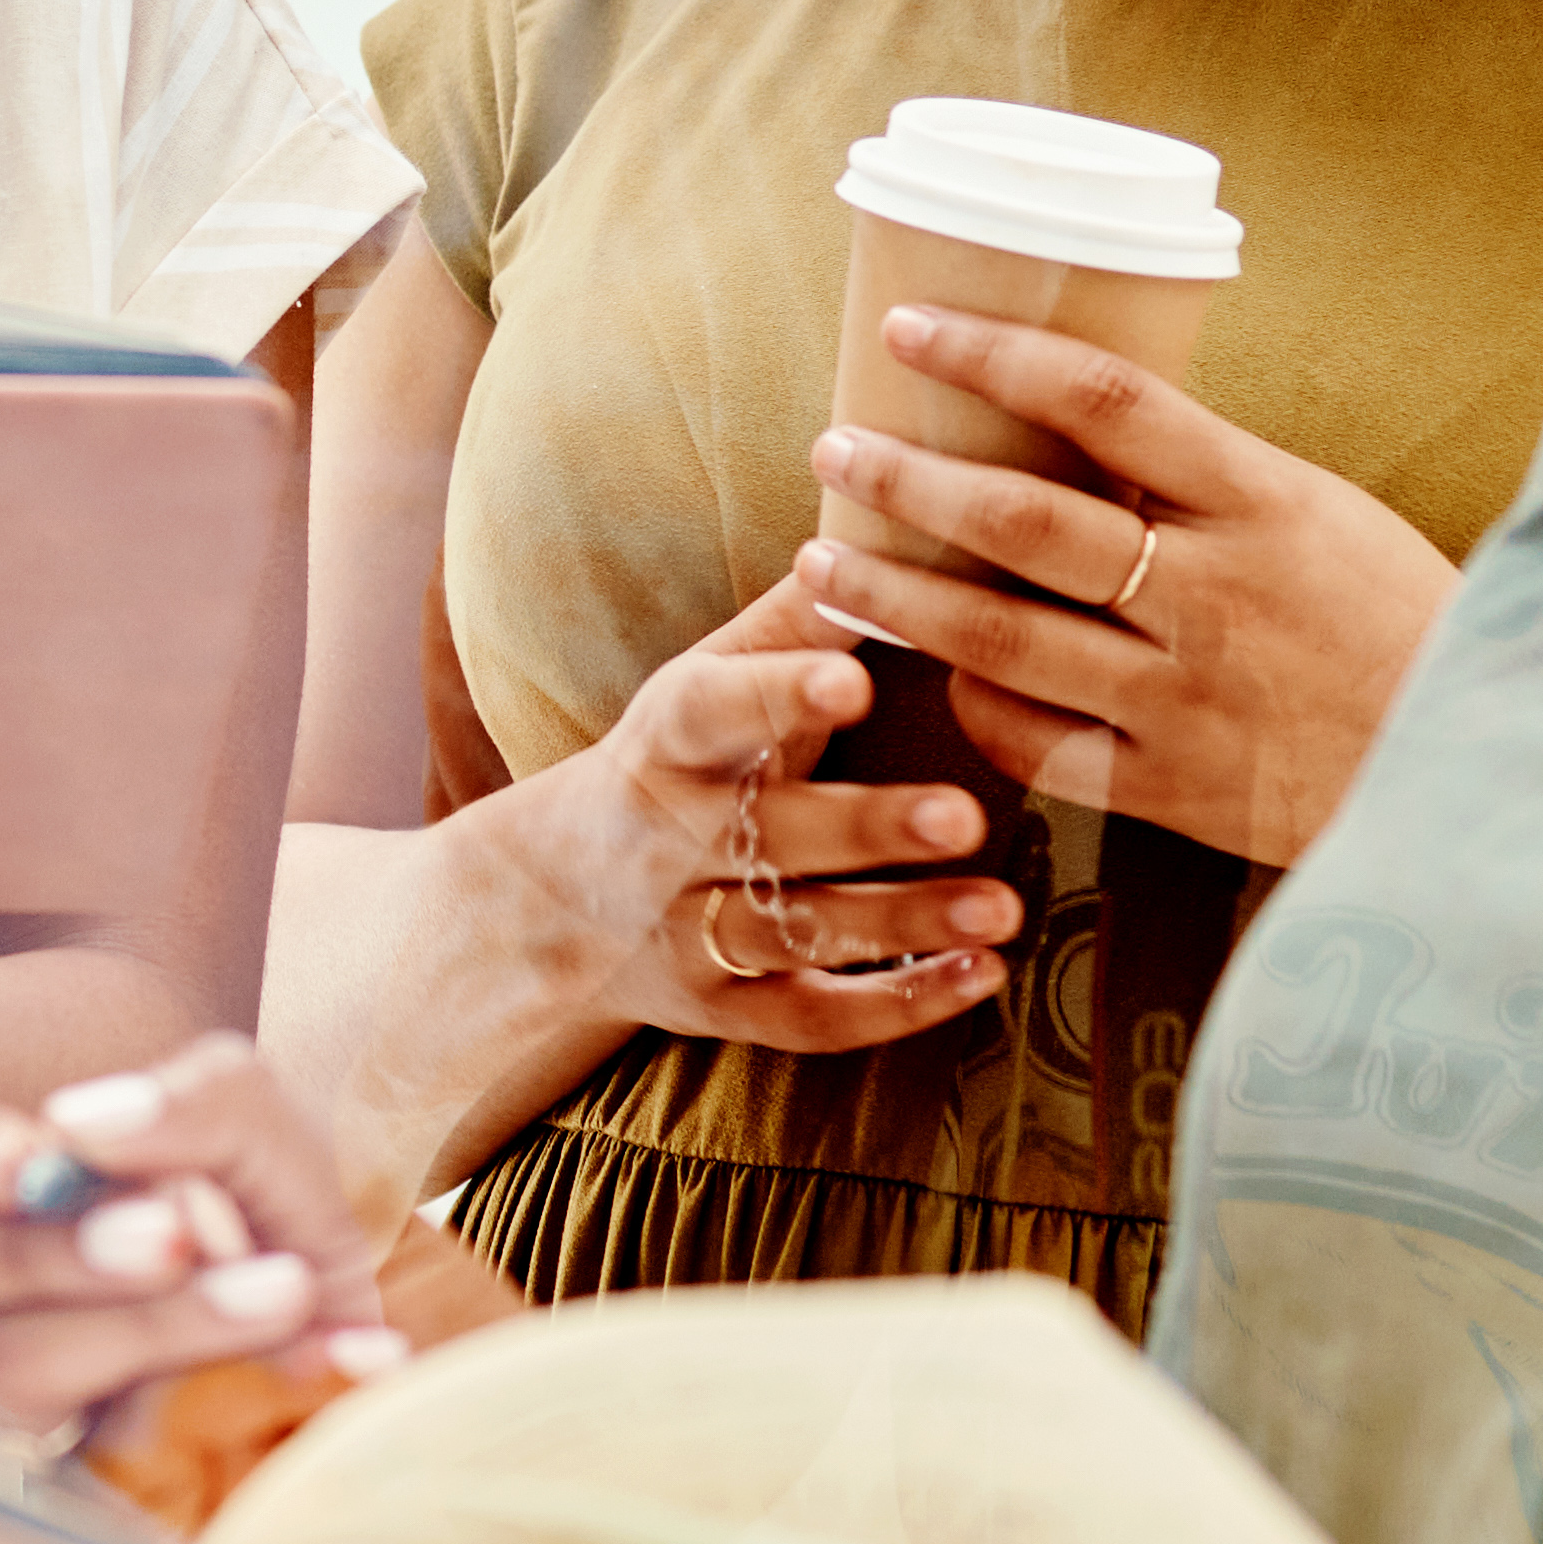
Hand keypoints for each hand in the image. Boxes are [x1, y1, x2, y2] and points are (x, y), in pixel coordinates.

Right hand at [0, 1033, 401, 1455]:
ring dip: (150, 1329)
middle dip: (55, 1254)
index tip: (21, 1170)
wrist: (318, 1299)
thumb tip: (83, 1129)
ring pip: (15, 1370)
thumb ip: (187, 1107)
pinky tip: (302, 1362)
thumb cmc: (250, 1188)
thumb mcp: (243, 1116)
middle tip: (175, 1237)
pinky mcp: (75, 1457)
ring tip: (281, 1293)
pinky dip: (202, 1406)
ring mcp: (3, 1379)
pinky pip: (101, 1451)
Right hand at [474, 585, 1018, 1055]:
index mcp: (663, 743)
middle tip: (965, 815)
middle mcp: (666, 841)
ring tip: (1001, 909)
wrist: (541, 901)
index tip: (850, 675)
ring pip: (793, 932)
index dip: (773, 695)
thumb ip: (785, 627)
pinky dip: (896, 1005)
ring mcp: (687, 932)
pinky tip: (981, 977)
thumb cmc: (666, 766)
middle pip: (766, 833)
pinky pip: (807, 1018)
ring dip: (901, 922)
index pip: (708, 712)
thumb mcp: (698, 687)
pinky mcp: (720, 1010)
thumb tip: (881, 525)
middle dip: (866, 828)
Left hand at [787, 309, 1454, 870]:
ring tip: (825, 562)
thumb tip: (1075, 420)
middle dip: (910, 481)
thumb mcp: (1319, 517)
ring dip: (897, 595)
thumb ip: (1206, 481)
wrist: (1478, 766)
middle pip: (1026, 525)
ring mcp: (1186, 697)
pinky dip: (971, 705)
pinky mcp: (1172, 787)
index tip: (914, 328)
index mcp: (1261, 503)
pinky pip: (1035, 744)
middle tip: (835, 449)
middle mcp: (1214, 596)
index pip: (1107, 403)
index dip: (997, 357)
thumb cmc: (1398, 623)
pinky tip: (929, 674)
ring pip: (1001, 638)